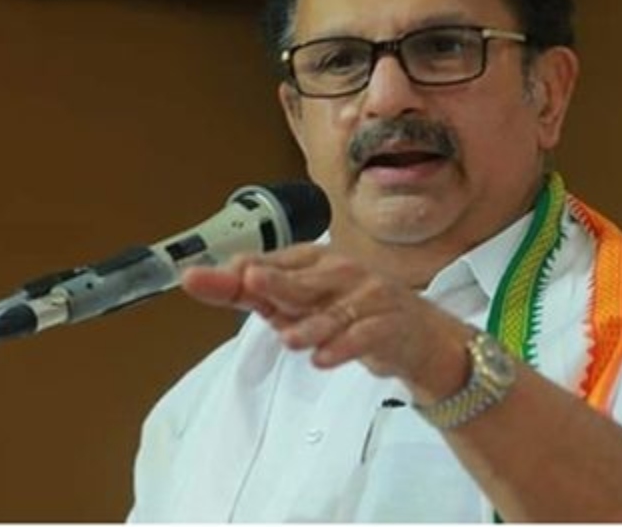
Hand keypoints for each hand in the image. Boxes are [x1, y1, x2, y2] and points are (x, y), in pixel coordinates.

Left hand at [180, 244, 471, 399]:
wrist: (416, 335)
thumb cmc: (351, 312)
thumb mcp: (302, 302)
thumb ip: (256, 294)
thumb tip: (204, 280)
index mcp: (317, 261)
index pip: (276, 263)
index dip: (243, 270)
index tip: (206, 277)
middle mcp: (342, 273)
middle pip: (304, 280)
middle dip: (276, 281)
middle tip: (250, 281)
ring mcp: (369, 297)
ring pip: (335, 312)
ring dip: (310, 326)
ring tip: (289, 340)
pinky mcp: (390, 325)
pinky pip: (365, 336)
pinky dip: (344, 347)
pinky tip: (323, 359)